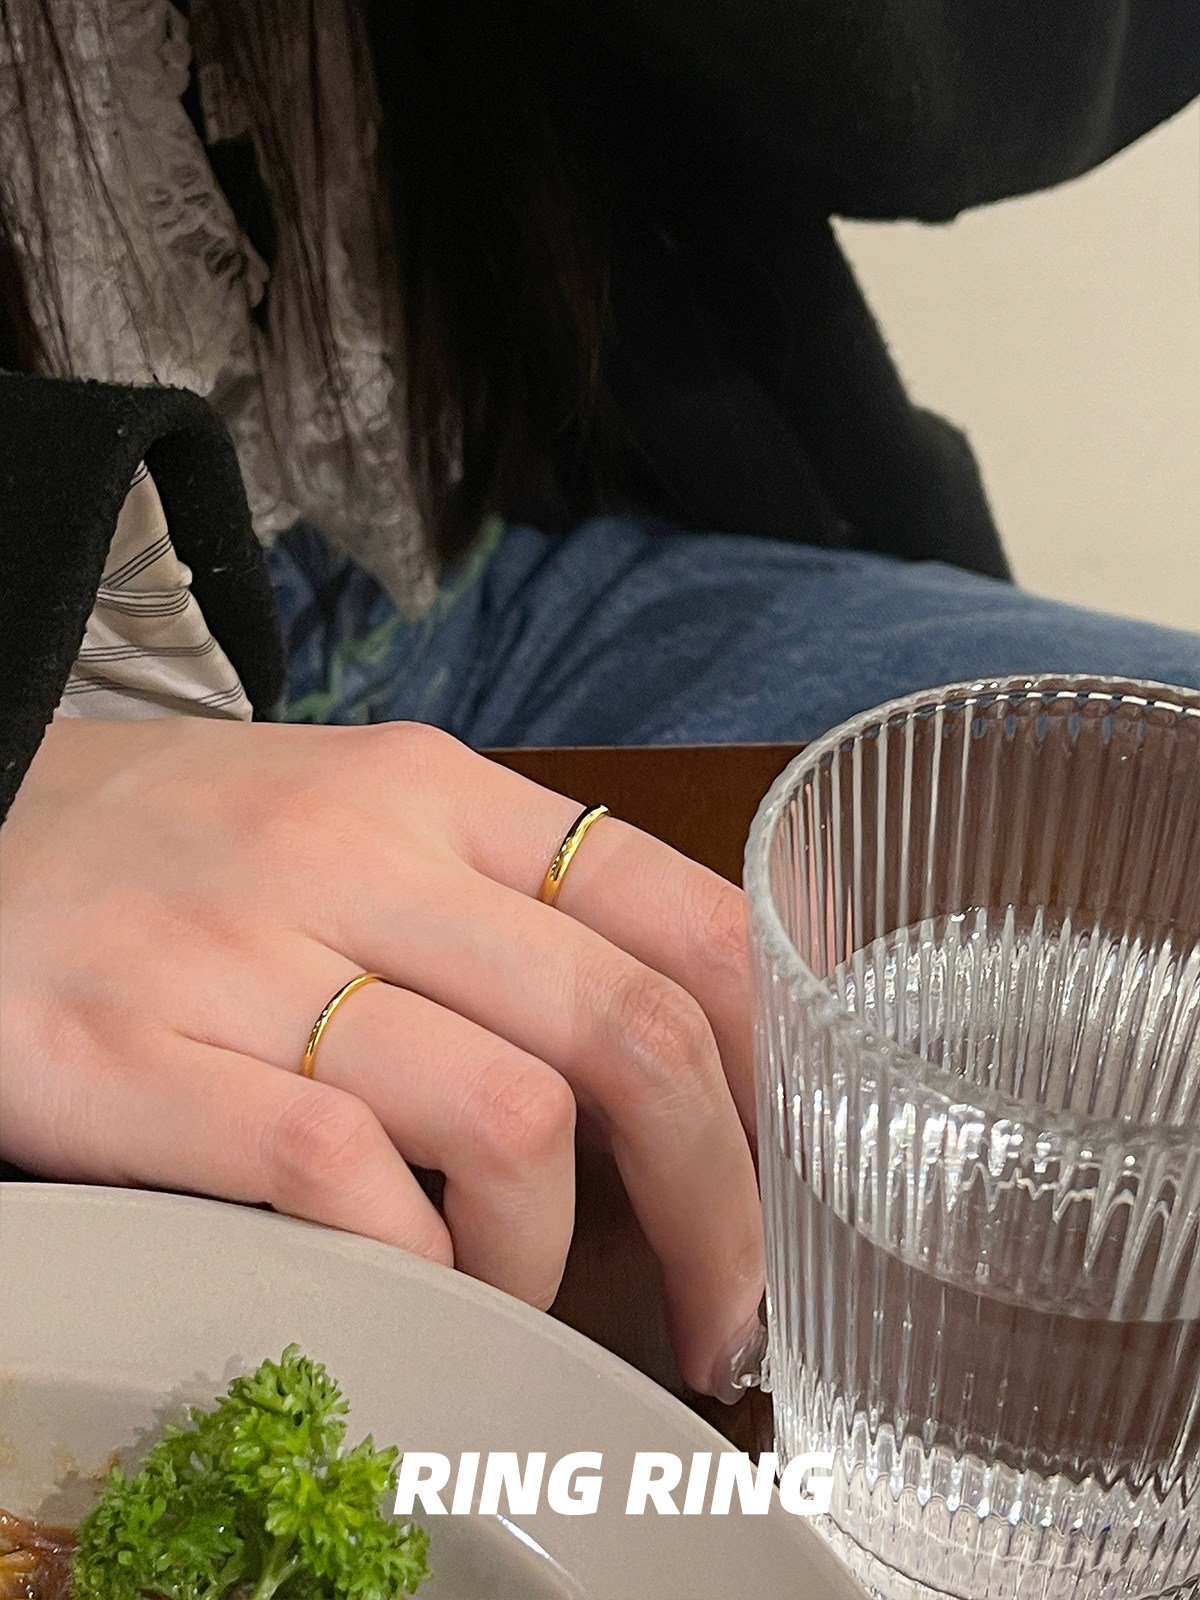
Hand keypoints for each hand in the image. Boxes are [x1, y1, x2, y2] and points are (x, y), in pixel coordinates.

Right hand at [0, 717, 762, 1397]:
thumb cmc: (182, 849)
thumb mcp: (359, 824)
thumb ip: (507, 906)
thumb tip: (682, 1030)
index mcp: (436, 791)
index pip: (682, 910)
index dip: (780, 1056)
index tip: (802, 1163)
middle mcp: (361, 855)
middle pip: (630, 1028)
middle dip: (722, 1196)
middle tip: (731, 1305)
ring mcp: (248, 952)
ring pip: (510, 1116)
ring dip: (551, 1253)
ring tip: (522, 1294)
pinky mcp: (138, 1050)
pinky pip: (342, 1179)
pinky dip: (415, 1262)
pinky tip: (406, 1278)